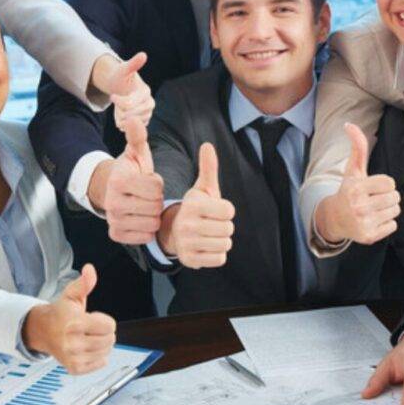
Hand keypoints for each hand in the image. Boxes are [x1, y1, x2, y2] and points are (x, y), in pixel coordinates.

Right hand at [23, 265, 117, 374]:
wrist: (42, 331)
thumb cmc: (60, 313)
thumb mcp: (72, 295)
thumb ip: (84, 283)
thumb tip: (90, 270)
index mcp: (74, 323)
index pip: (109, 326)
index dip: (105, 320)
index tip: (93, 318)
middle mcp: (72, 343)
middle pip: (110, 340)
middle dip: (105, 332)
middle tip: (91, 328)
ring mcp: (73, 357)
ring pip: (106, 352)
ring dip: (102, 344)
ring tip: (88, 337)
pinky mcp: (74, 368)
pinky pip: (100, 363)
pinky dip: (98, 357)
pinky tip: (87, 348)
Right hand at [92, 118, 164, 244]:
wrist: (112, 192)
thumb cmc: (131, 171)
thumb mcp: (136, 153)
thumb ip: (138, 137)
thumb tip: (134, 118)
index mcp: (118, 181)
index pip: (156, 188)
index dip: (157, 184)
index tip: (149, 181)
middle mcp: (112, 202)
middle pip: (155, 206)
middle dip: (156, 200)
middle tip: (148, 196)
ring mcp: (113, 220)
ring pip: (152, 223)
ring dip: (153, 215)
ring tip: (145, 206)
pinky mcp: (116, 234)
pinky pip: (145, 237)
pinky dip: (147, 229)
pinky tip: (141, 219)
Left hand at [93, 51, 154, 130]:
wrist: (120, 86)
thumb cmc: (120, 76)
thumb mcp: (124, 69)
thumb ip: (133, 64)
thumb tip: (143, 54)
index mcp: (145, 92)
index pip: (129, 104)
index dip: (118, 101)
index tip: (112, 96)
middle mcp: (150, 104)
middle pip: (129, 115)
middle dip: (120, 110)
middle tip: (116, 101)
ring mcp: (147, 114)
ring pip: (129, 123)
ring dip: (120, 116)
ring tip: (119, 106)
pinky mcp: (142, 121)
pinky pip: (130, 128)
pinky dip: (122, 122)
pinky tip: (121, 113)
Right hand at [158, 143, 235, 267]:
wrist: (174, 232)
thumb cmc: (195, 208)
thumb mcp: (201, 188)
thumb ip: (208, 168)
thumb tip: (207, 145)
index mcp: (192, 205)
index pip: (229, 210)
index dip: (226, 210)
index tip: (214, 210)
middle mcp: (187, 225)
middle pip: (229, 229)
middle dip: (225, 226)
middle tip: (211, 223)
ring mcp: (187, 244)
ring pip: (225, 244)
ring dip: (222, 240)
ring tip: (209, 235)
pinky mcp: (190, 260)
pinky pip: (220, 259)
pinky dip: (217, 254)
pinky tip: (206, 247)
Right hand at [314, 123, 399, 244]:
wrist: (335, 218)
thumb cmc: (349, 191)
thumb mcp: (353, 170)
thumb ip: (357, 147)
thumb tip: (349, 124)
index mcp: (356, 189)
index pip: (390, 183)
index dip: (384, 184)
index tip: (372, 187)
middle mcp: (359, 207)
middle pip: (395, 197)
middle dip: (387, 196)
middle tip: (373, 199)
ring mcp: (364, 223)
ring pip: (395, 210)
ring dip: (388, 209)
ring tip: (373, 209)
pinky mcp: (369, 237)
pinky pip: (393, 225)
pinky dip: (386, 223)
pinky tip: (373, 220)